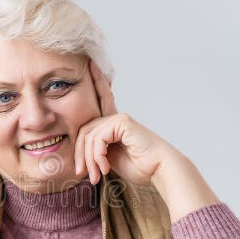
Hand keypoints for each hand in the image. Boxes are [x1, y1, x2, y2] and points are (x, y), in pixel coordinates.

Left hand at [74, 60, 179, 185]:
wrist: (158, 170)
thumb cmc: (139, 167)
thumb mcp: (111, 159)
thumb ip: (97, 150)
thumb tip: (81, 153)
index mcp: (114, 124)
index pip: (101, 102)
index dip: (97, 82)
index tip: (92, 63)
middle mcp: (116, 118)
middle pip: (84, 130)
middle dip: (80, 154)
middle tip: (81, 173)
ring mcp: (119, 119)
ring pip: (89, 136)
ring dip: (90, 159)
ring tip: (97, 175)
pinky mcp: (122, 122)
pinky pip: (98, 137)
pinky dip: (97, 155)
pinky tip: (105, 167)